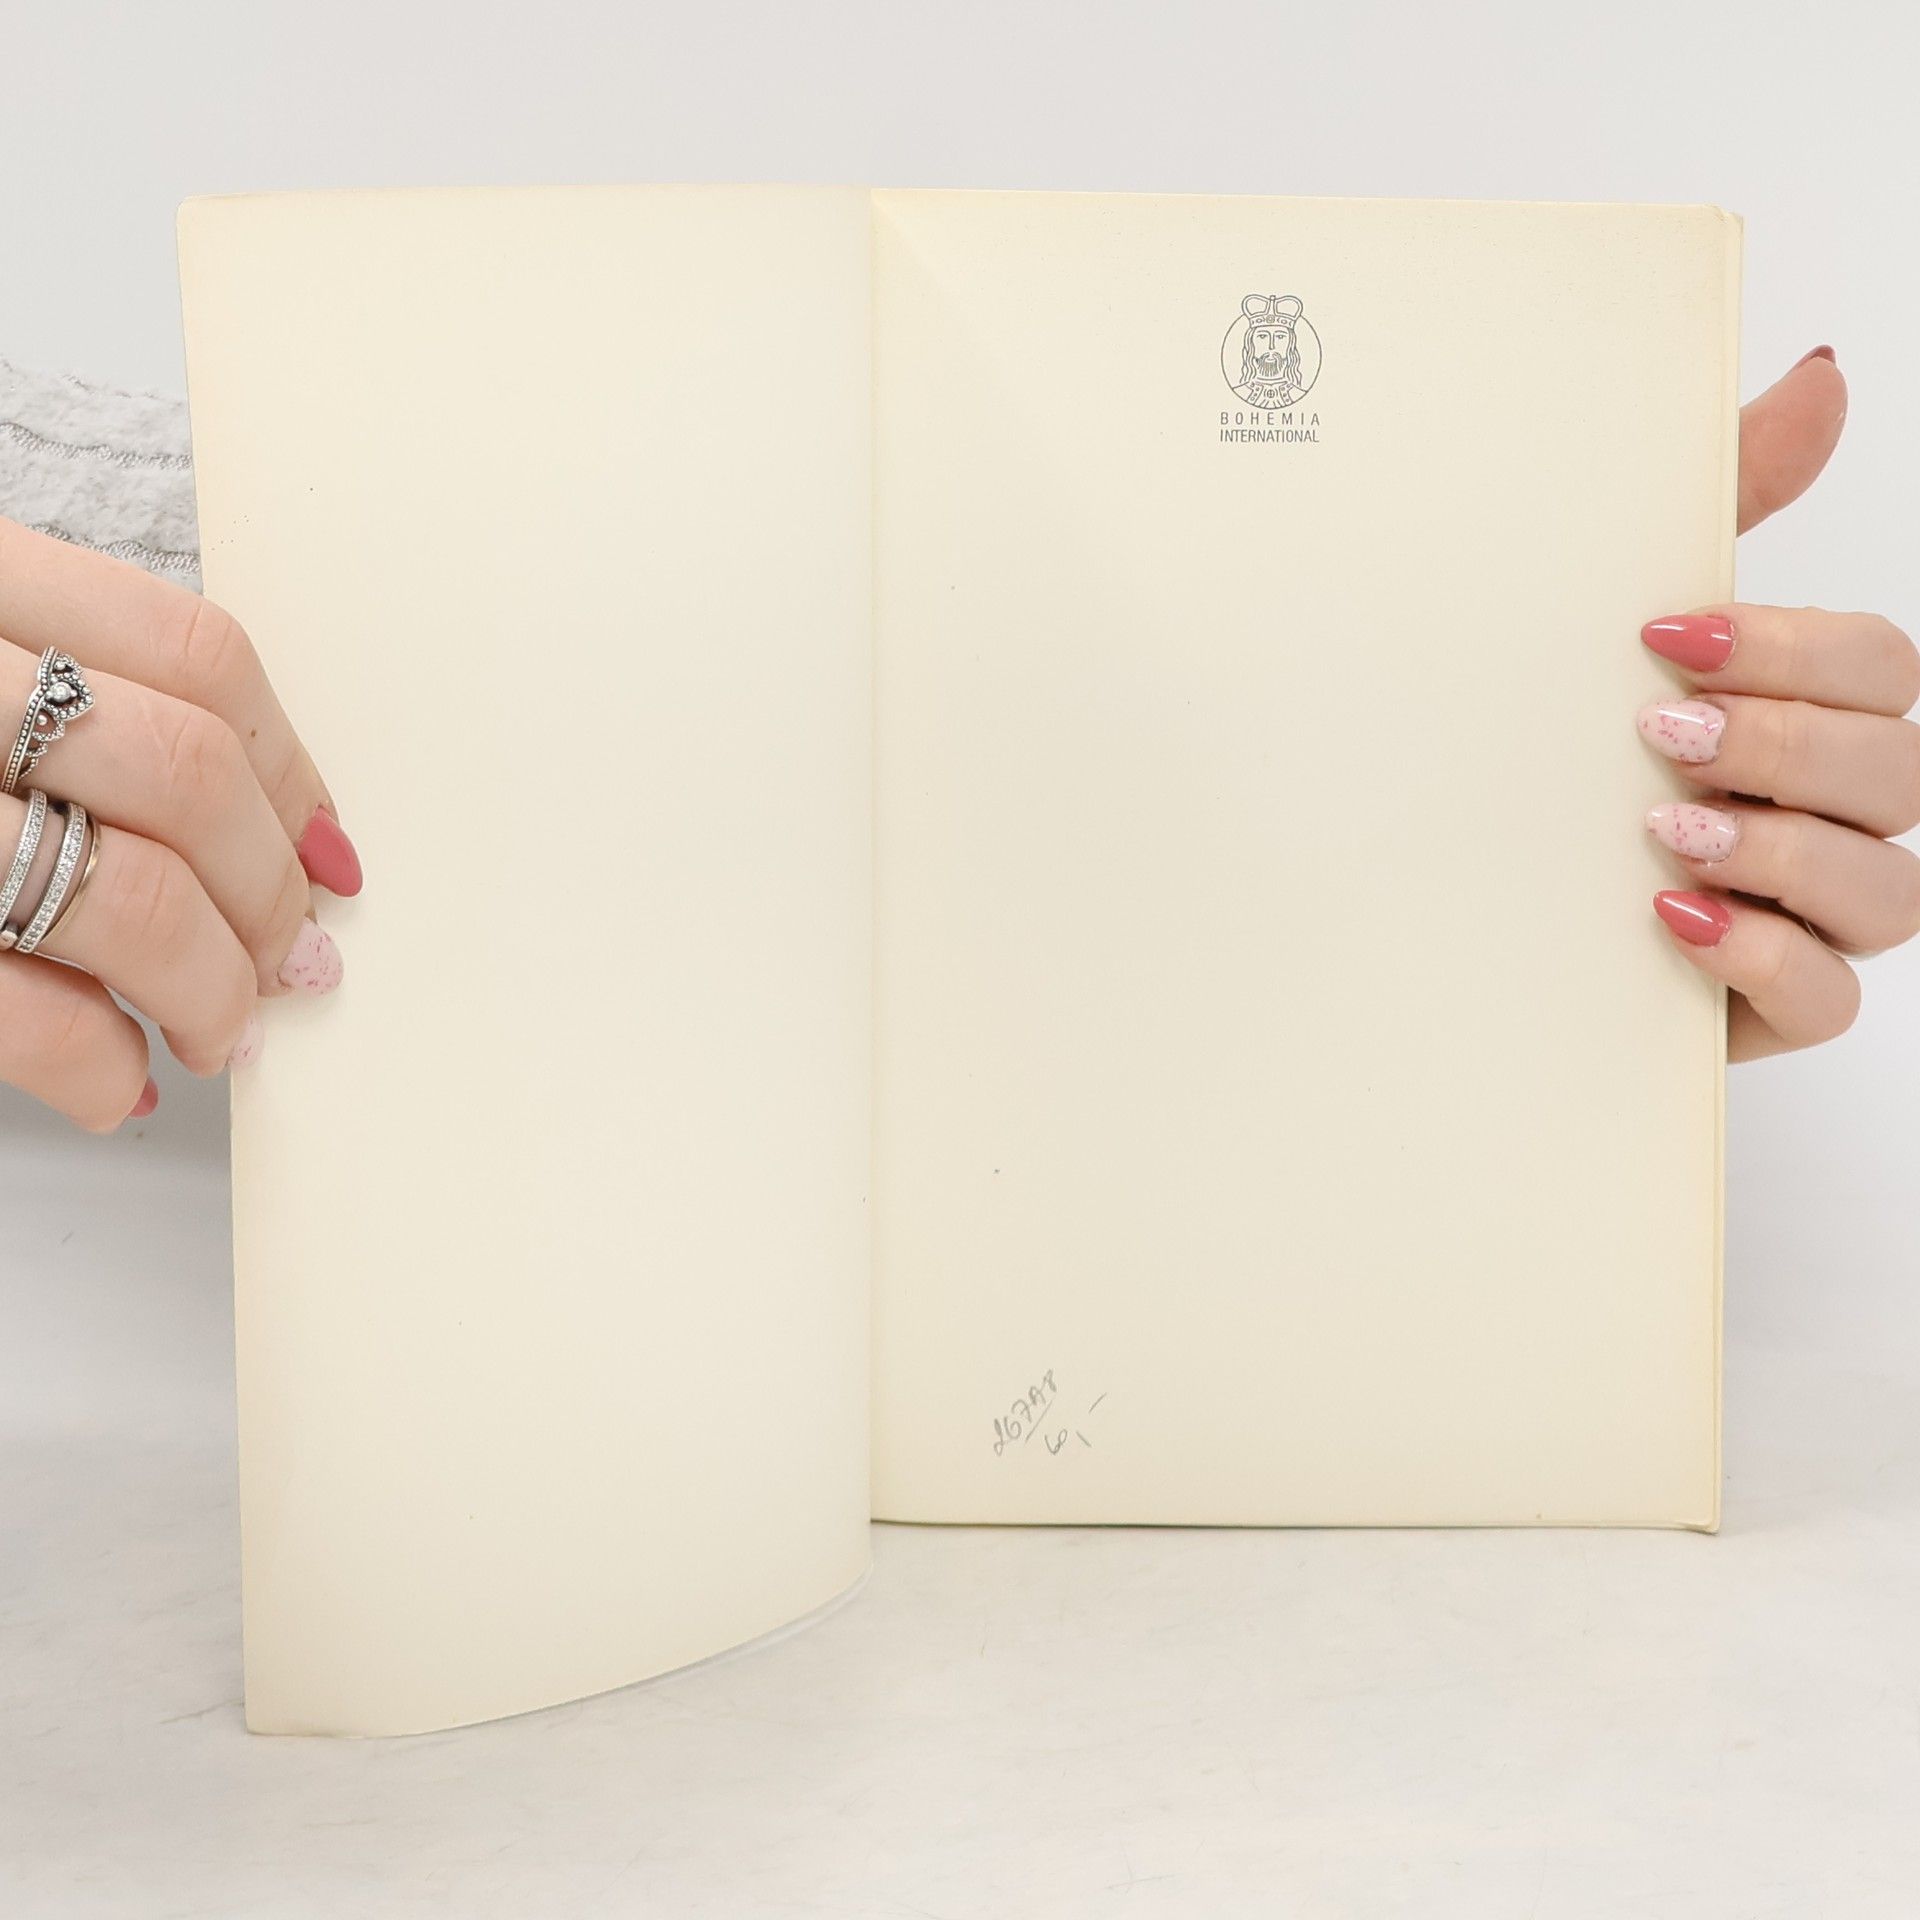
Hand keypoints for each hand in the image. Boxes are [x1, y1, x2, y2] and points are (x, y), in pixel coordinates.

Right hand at [0, 522, 357, 1128]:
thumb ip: (51, 685)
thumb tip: (262, 832)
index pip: (192, 651)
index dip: (290, 765)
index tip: (330, 851)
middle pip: (182, 772)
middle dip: (265, 892)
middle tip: (291, 961)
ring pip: (118, 894)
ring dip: (210, 989)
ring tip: (221, 1033)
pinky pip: (11, 1008)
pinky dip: (93, 1066)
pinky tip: (120, 1086)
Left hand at [1638, 347, 1918, 1060]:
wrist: (1473, 899)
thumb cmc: (1570, 760)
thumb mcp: (1626, 634)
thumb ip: (1730, 506)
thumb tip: (1823, 376)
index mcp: (1813, 718)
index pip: (1880, 670)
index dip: (1796, 650)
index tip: (1666, 637)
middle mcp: (1834, 814)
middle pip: (1896, 769)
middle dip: (1782, 744)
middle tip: (1663, 734)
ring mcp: (1814, 915)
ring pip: (1887, 888)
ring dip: (1780, 848)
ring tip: (1663, 829)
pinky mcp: (1777, 1004)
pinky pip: (1832, 996)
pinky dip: (1763, 955)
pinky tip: (1675, 916)